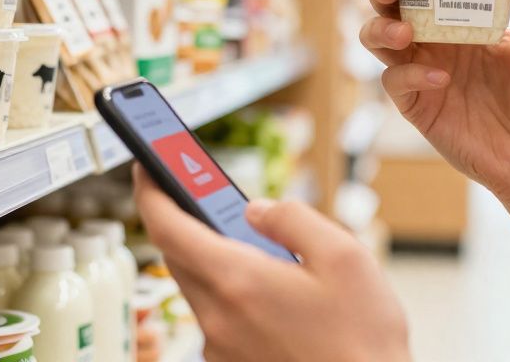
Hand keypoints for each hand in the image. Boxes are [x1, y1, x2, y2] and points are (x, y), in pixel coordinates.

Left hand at [132, 165, 410, 361]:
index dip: (151, 190)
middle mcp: (218, 318)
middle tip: (209, 197)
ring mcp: (221, 349)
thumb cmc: (364, 339)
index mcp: (239, 281)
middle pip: (180, 256)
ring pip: (201, 288)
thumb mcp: (344, 256)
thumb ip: (292, 219)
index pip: (168, 227)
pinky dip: (234, 295)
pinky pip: (219, 319)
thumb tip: (256, 209)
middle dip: (188, 221)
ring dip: (217, 261)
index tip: (145, 166)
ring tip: (264, 253)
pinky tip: (276, 299)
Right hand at [360, 0, 509, 204]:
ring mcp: (421, 71)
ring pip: (376, 38)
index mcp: (462, 17)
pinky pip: (394, 82)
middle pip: (389, 3)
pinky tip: (442, 79)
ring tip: (405, 33)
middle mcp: (435, 40)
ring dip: (381, 28)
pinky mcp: (415, 104)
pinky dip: (411, 76)